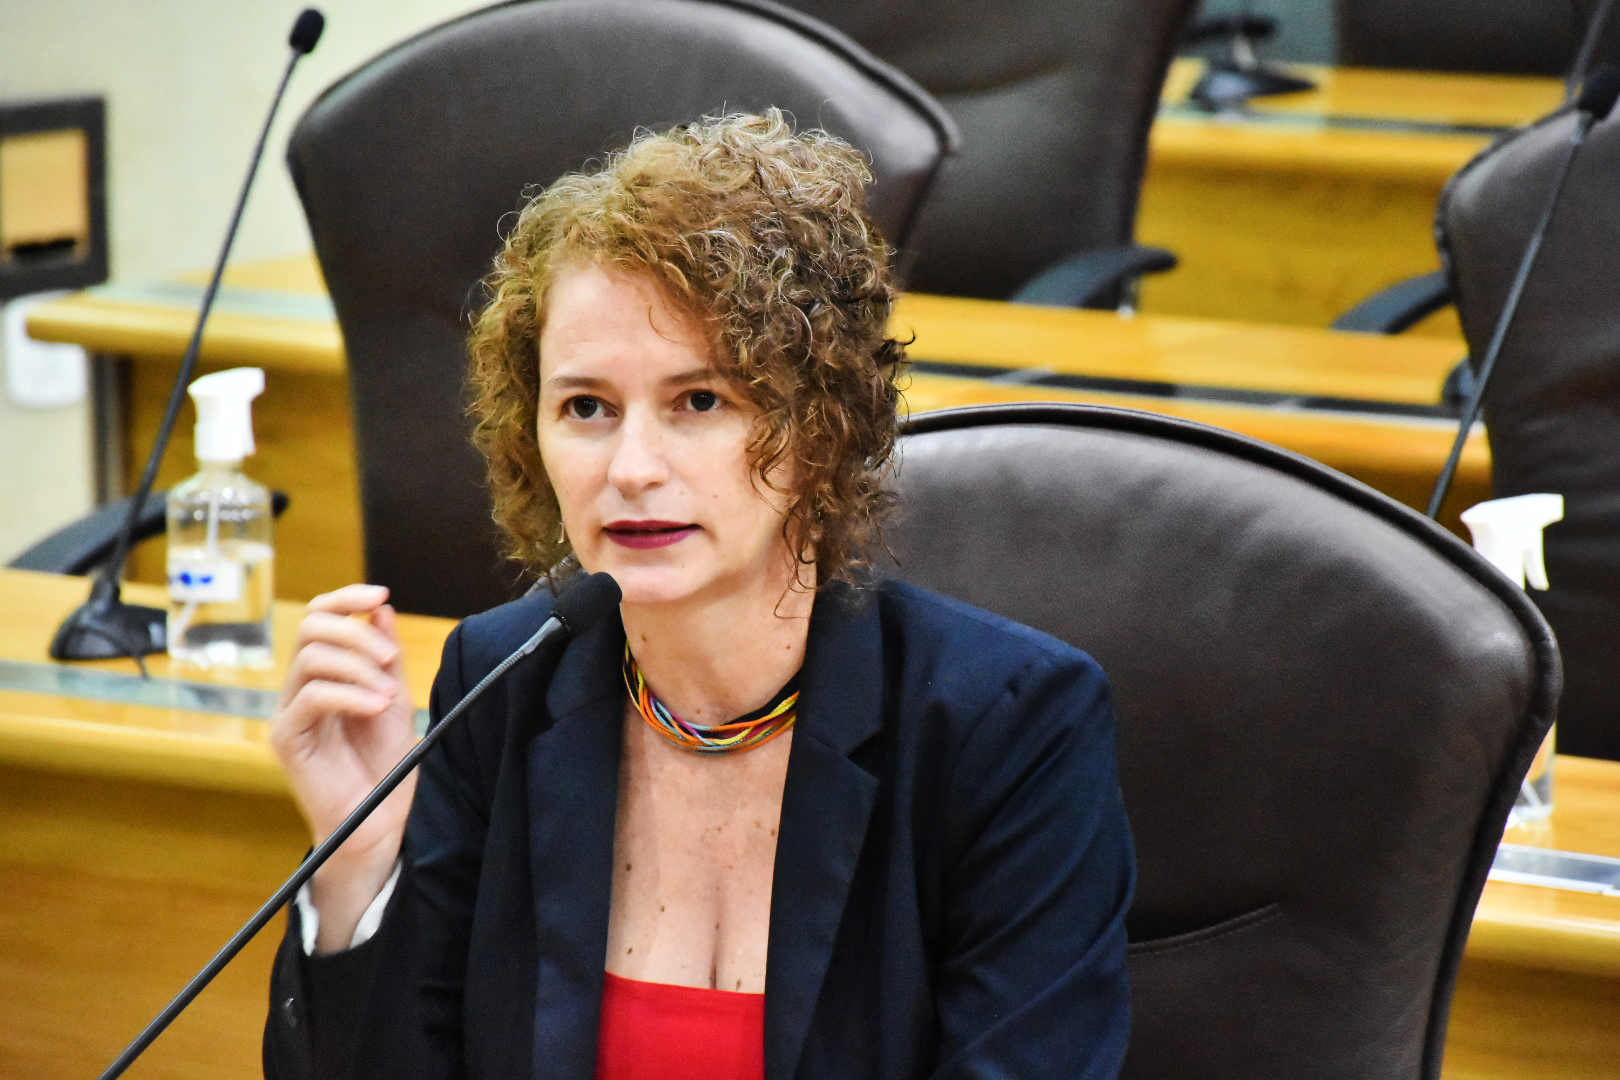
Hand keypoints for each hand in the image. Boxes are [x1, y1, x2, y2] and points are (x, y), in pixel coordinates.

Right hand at [270, 584, 416, 949]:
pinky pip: (311, 698)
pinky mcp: (286, 739)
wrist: (379, 822)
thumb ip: (386, 656)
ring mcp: (289, 713)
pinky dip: (350, 695)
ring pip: (309, 658)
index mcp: (325, 675)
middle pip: (310, 628)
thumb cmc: (386, 765)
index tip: (380, 594)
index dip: (346, 598)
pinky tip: (376, 707)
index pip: (320, 617)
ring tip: (387, 693)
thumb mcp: (395, 700)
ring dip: (357, 666)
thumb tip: (381, 607)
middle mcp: (300, 689)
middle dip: (355, 631)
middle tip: (389, 657)